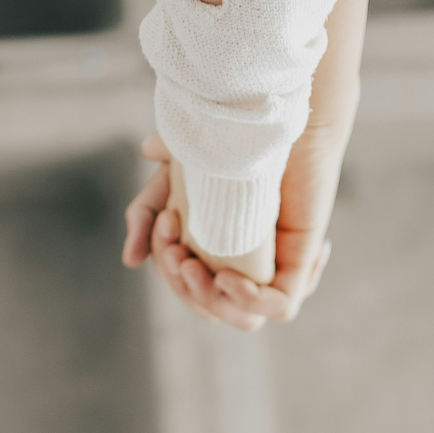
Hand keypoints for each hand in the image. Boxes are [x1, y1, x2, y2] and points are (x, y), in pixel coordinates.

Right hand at [123, 133, 339, 332]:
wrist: (268, 114)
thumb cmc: (221, 143)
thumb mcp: (169, 180)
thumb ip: (144, 215)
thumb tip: (131, 262)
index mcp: (217, 252)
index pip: (189, 286)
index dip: (168, 269)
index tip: (168, 223)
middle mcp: (250, 265)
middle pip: (211, 307)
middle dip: (184, 287)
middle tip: (177, 248)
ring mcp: (278, 266)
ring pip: (243, 318)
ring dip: (210, 301)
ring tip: (195, 266)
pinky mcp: (302, 260)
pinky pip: (282, 308)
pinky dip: (251, 302)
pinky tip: (229, 278)